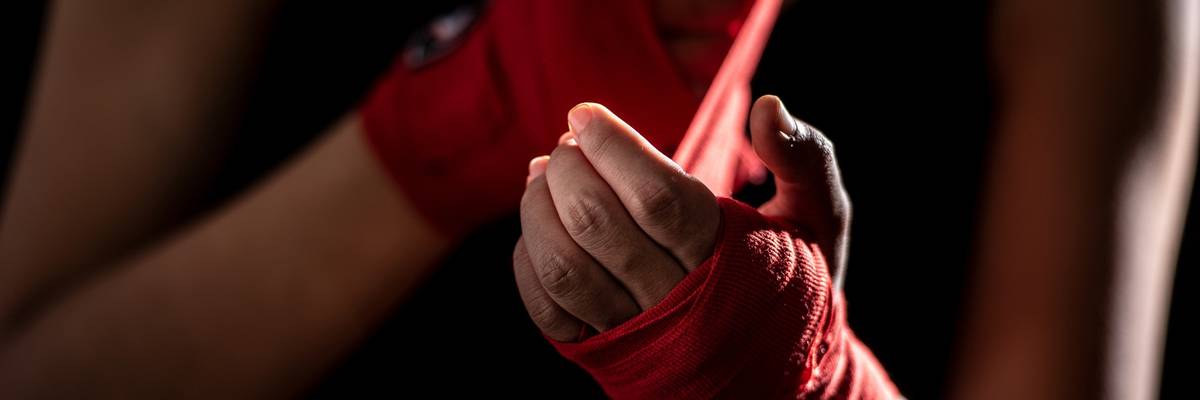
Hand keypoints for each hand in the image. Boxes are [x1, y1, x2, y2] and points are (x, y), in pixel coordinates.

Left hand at [513, 96, 849, 341]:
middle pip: (599, 226)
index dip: (613, 147)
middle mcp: (679, 303)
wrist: (779, 372)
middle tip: (567, 143)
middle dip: (569, 170)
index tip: (584, 114)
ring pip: (566, 269)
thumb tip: (767, 107)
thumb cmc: (794, 278)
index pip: (658, 197)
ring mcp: (637, 333)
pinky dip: (529, 263)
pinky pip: (548, 311)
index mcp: (732, 261)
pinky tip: (539, 227)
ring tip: (542, 174)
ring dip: (539, 211)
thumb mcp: (819, 216)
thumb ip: (803, 157)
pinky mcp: (605, 354)